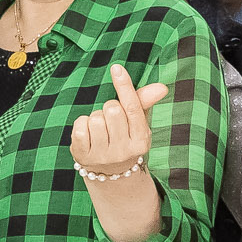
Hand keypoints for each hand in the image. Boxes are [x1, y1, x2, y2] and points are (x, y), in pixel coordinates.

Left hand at [69, 63, 168, 178]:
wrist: (110, 174)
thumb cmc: (125, 138)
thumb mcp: (137, 124)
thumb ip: (144, 102)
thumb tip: (162, 87)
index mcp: (141, 140)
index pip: (133, 108)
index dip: (125, 86)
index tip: (117, 68)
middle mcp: (124, 150)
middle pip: (112, 110)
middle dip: (109, 108)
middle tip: (111, 121)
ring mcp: (103, 156)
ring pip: (95, 119)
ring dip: (95, 118)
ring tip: (100, 130)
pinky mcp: (84, 157)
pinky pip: (80, 128)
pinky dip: (82, 125)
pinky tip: (88, 135)